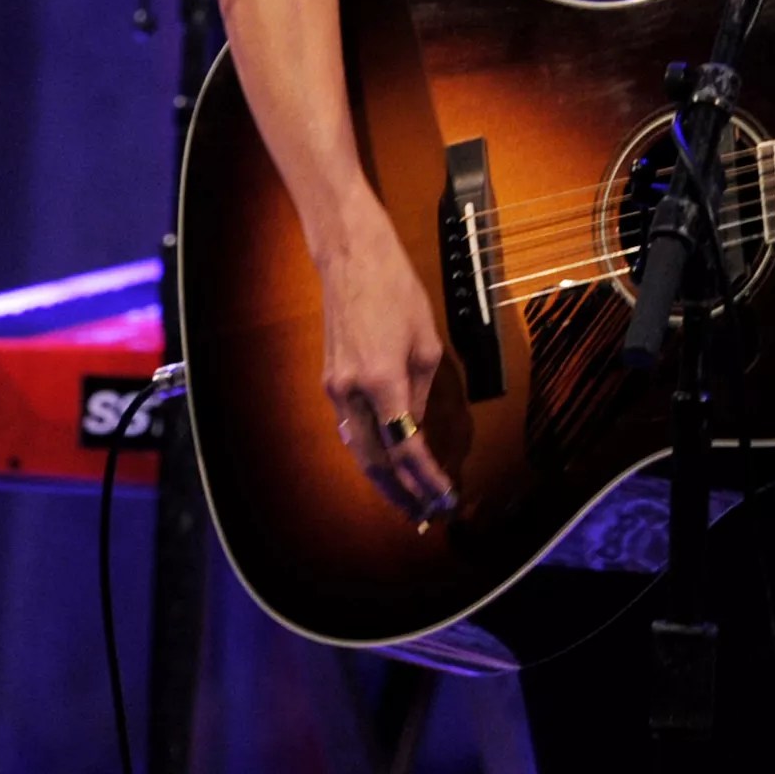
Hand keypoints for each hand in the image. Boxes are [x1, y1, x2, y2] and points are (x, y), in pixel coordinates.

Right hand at [315, 208, 456, 521]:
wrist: (351, 260)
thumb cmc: (396, 291)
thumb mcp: (425, 343)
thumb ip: (421, 393)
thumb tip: (416, 426)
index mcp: (382, 382)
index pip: (406, 447)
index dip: (426, 478)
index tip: (444, 496)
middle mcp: (351, 392)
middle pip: (375, 460)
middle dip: (401, 492)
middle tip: (426, 514)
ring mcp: (335, 387)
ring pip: (358, 449)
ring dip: (383, 478)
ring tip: (407, 500)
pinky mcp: (330, 380)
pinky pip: (349, 428)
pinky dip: (369, 452)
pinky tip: (384, 464)